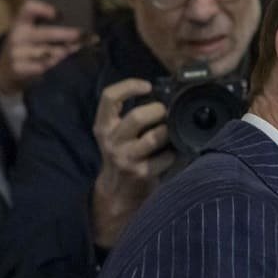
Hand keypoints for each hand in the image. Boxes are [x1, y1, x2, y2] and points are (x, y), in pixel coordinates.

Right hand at [0, 0, 86, 97]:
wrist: (4, 72)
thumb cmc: (23, 48)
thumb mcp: (27, 33)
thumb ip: (45, 27)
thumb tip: (76, 27)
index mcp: (20, 22)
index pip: (28, 8)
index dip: (44, 8)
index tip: (59, 14)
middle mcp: (17, 35)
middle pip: (46, 32)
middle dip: (67, 34)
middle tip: (82, 35)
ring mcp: (17, 52)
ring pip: (49, 51)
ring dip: (66, 50)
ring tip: (77, 47)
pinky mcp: (19, 68)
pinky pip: (44, 65)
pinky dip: (55, 63)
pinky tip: (62, 60)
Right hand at [91, 79, 173, 247]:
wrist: (118, 192)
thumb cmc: (123, 155)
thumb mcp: (116, 133)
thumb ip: (129, 115)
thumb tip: (163, 95)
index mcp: (103, 126)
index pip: (109, 97)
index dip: (129, 86)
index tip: (147, 86)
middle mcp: (112, 141)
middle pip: (136, 117)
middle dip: (157, 111)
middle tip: (165, 113)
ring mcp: (126, 158)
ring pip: (154, 137)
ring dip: (168, 131)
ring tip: (170, 132)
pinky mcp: (141, 173)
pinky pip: (166, 157)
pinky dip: (173, 153)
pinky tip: (172, 153)